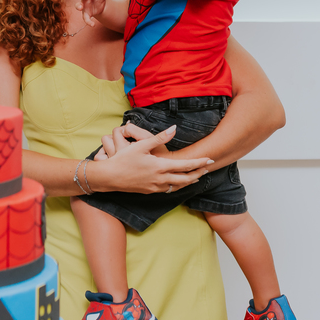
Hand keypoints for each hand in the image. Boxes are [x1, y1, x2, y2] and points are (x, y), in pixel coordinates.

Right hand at [90, 124, 211, 194]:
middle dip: (198, 173)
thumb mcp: (141, 145)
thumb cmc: (123, 159)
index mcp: (160, 166)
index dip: (199, 163)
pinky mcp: (149, 191)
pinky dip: (177, 185)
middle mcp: (161, 179)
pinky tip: (177, 182)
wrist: (109, 177)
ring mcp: (155, 187)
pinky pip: (168, 189)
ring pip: (178, 186)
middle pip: (186, 179)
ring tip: (196, 176)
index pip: (186, 166)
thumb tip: (174, 128)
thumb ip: (160, 137)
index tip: (210, 160)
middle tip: (207, 168)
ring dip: (189, 181)